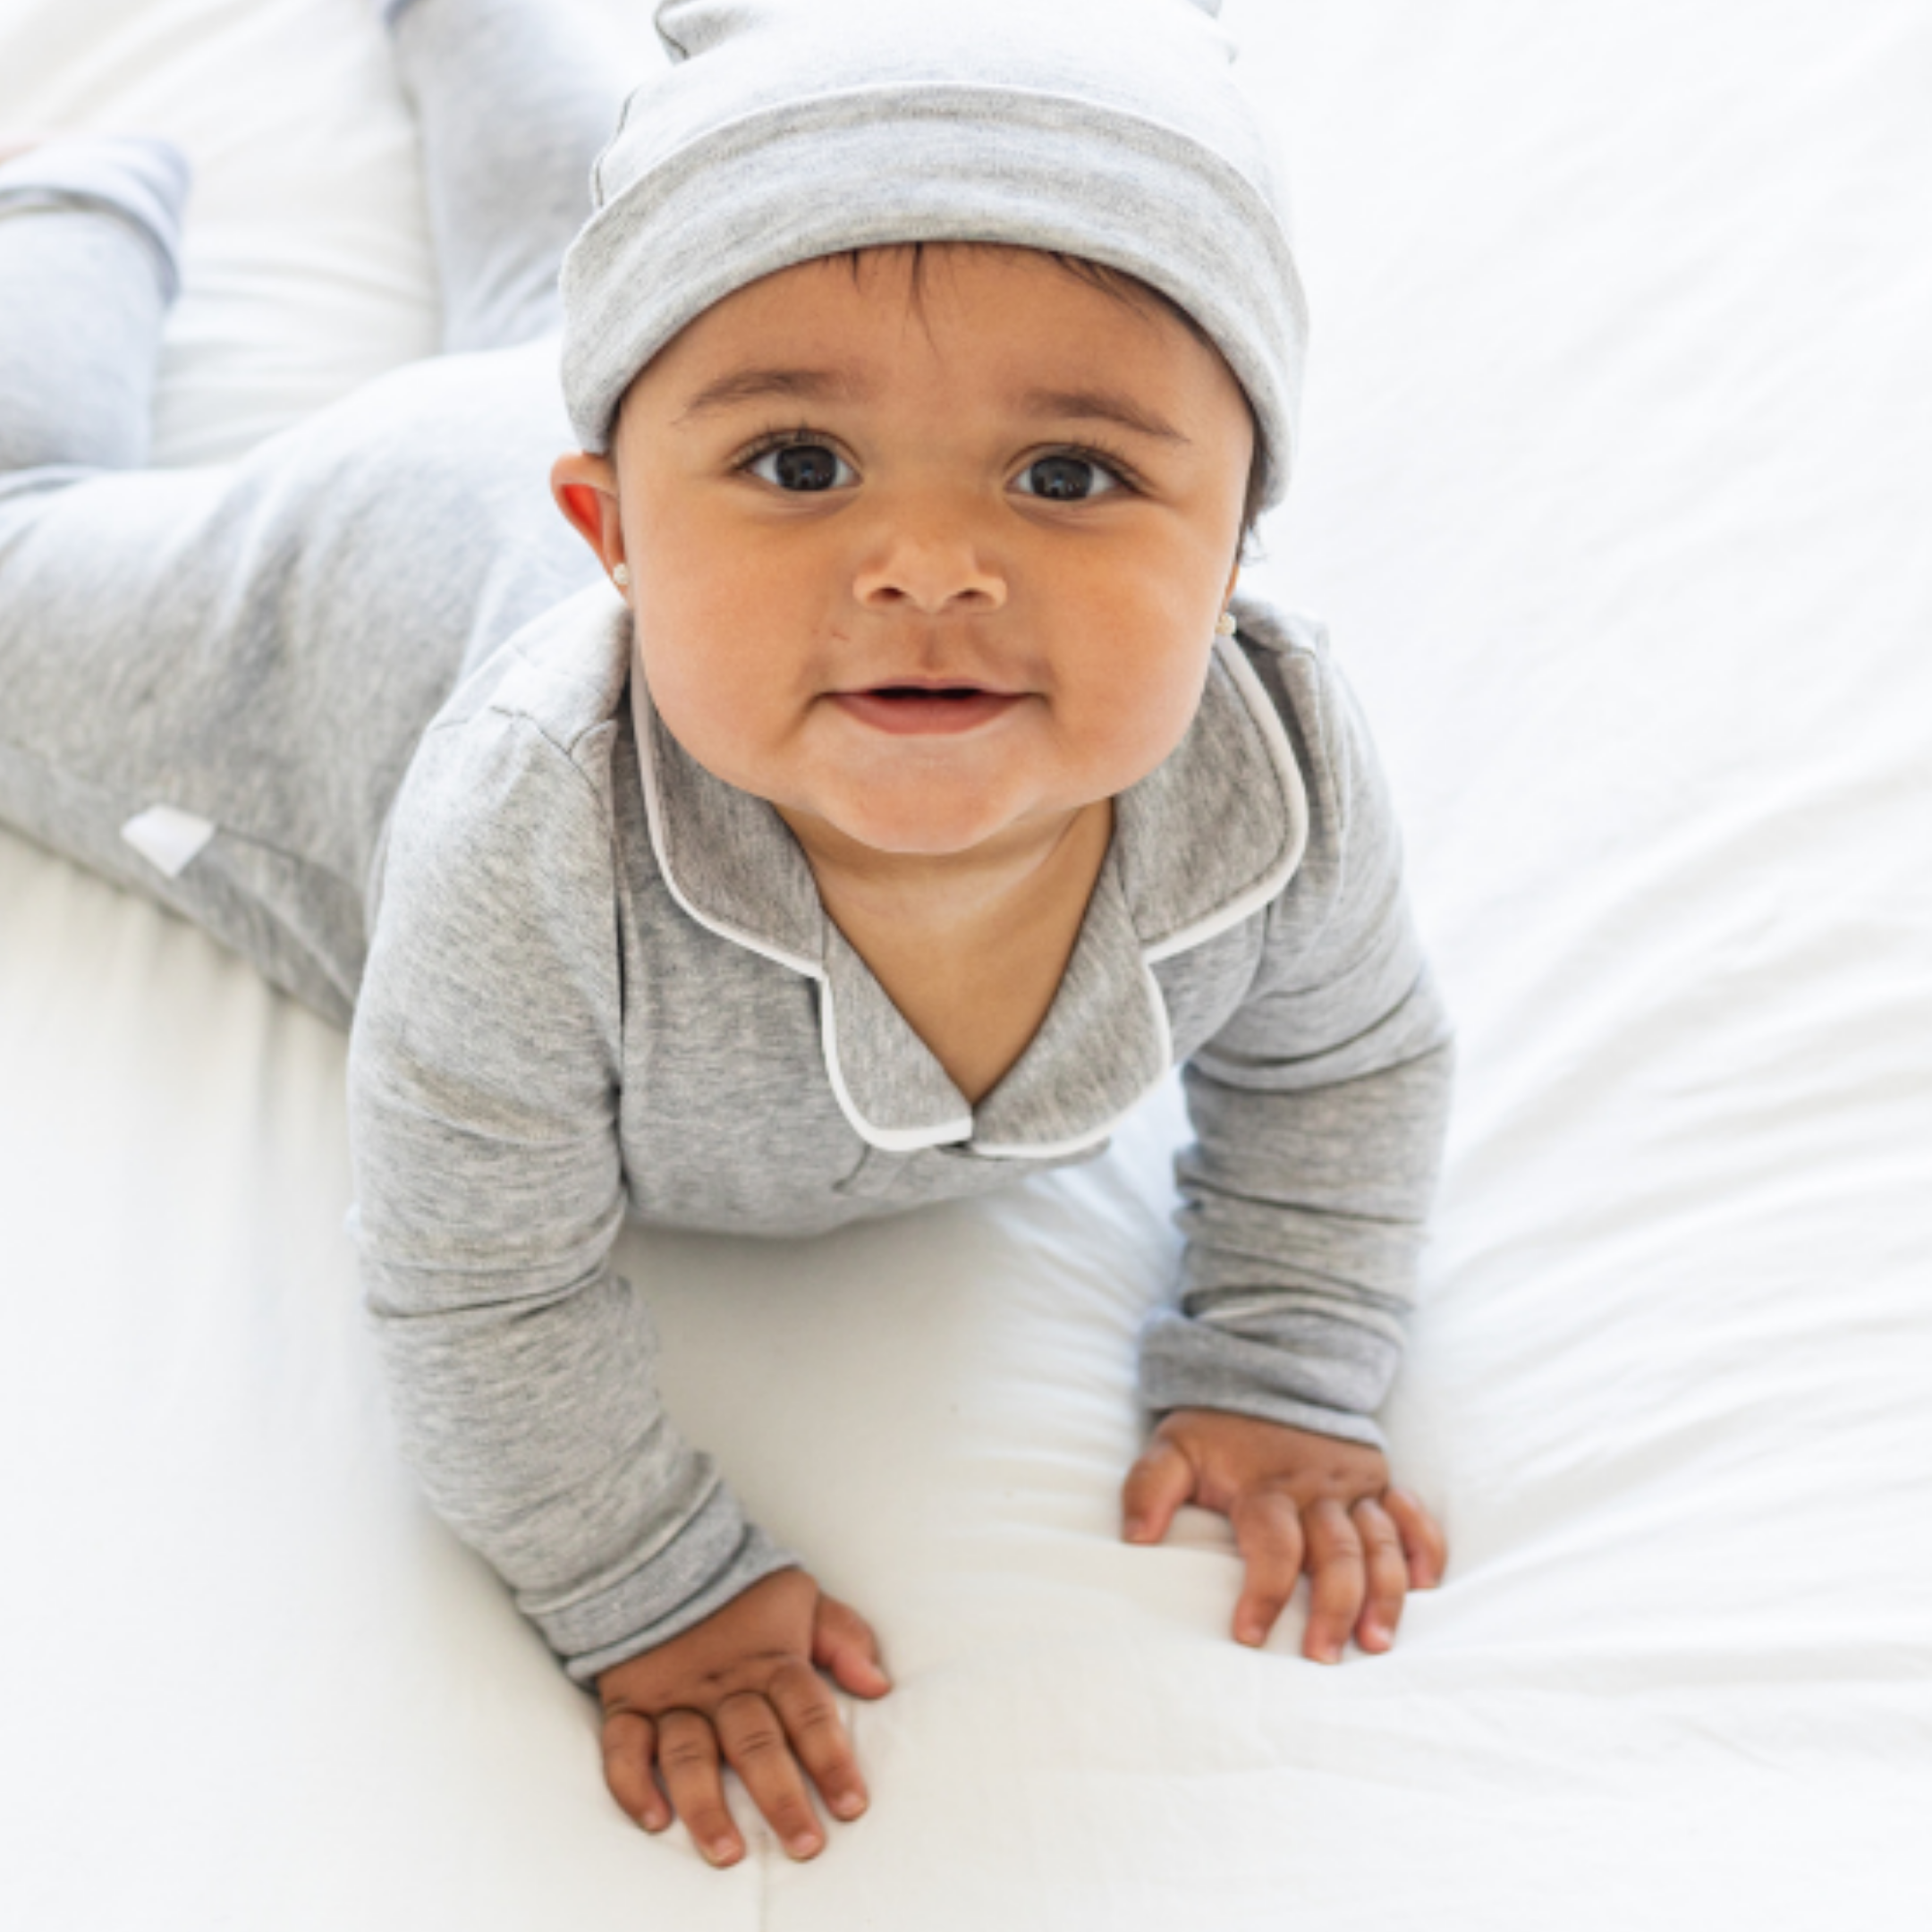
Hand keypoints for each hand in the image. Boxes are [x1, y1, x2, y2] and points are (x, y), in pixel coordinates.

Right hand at [596, 1568, 890, 1865]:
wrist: (661, 1557)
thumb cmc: (742, 1591)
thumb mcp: (803, 1599)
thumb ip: (843, 1638)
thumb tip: (878, 1684)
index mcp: (770, 1661)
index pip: (808, 1713)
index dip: (832, 1760)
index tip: (851, 1805)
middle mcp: (724, 1685)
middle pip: (754, 1744)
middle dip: (781, 1798)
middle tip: (804, 1844)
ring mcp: (674, 1697)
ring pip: (689, 1755)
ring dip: (707, 1806)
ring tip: (728, 1852)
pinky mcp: (629, 1704)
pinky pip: (623, 1748)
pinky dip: (633, 1784)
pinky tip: (654, 1819)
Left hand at [1121, 1408, 1445, 1661]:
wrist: (1266, 1372)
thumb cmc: (1216, 1428)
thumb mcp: (1172, 1448)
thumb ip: (1148, 1487)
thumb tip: (1135, 1538)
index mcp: (1265, 1485)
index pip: (1272, 1544)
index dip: (1264, 1591)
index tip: (1250, 1635)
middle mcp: (1315, 1487)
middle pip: (1335, 1552)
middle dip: (1333, 1607)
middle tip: (1323, 1656)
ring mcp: (1352, 1484)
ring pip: (1379, 1543)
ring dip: (1385, 1592)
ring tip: (1376, 1642)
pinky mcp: (1378, 1480)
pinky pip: (1412, 1515)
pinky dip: (1423, 1546)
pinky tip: (1427, 1585)